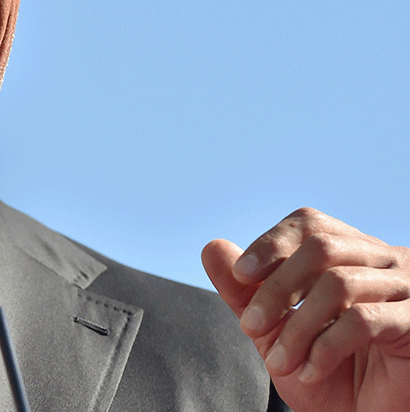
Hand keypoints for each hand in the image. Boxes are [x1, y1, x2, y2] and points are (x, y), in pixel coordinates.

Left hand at [203, 208, 409, 411]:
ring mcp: (407, 290)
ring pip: (339, 283)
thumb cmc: (329, 376)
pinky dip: (325, 347)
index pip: (310, 225)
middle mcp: (385, 263)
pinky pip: (363, 320)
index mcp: (353, 256)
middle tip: (250, 327)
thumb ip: (244, 292)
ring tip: (279, 362)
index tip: (240, 275)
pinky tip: (310, 371)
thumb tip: (211, 248)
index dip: (272, 244)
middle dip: (276, 288)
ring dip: (297, 327)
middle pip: (322, 247)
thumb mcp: (275, 332)